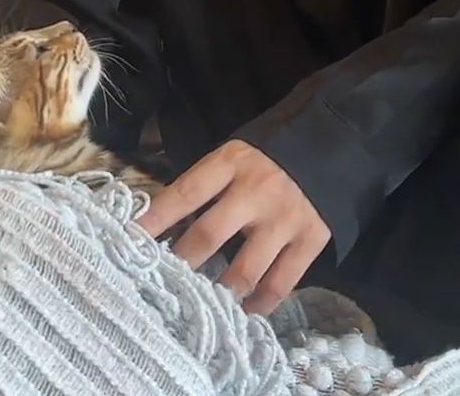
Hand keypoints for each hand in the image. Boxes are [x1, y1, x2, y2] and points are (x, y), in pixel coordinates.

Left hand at [135, 140, 330, 314]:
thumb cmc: (264, 158)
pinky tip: (244, 313)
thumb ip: (202, 186)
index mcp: (229, 164)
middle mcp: (256, 192)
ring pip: (246, 268)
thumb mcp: (230, 157)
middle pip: (210, 234)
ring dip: (220, 292)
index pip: (185, 193)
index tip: (131, 240)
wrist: (328, 147)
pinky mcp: (312, 241)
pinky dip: (261, 303)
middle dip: (182, 262)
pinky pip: (282, 282)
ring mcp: (285, 219)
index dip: (157, 218)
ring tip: (202, 306)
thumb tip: (159, 223)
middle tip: (162, 283)